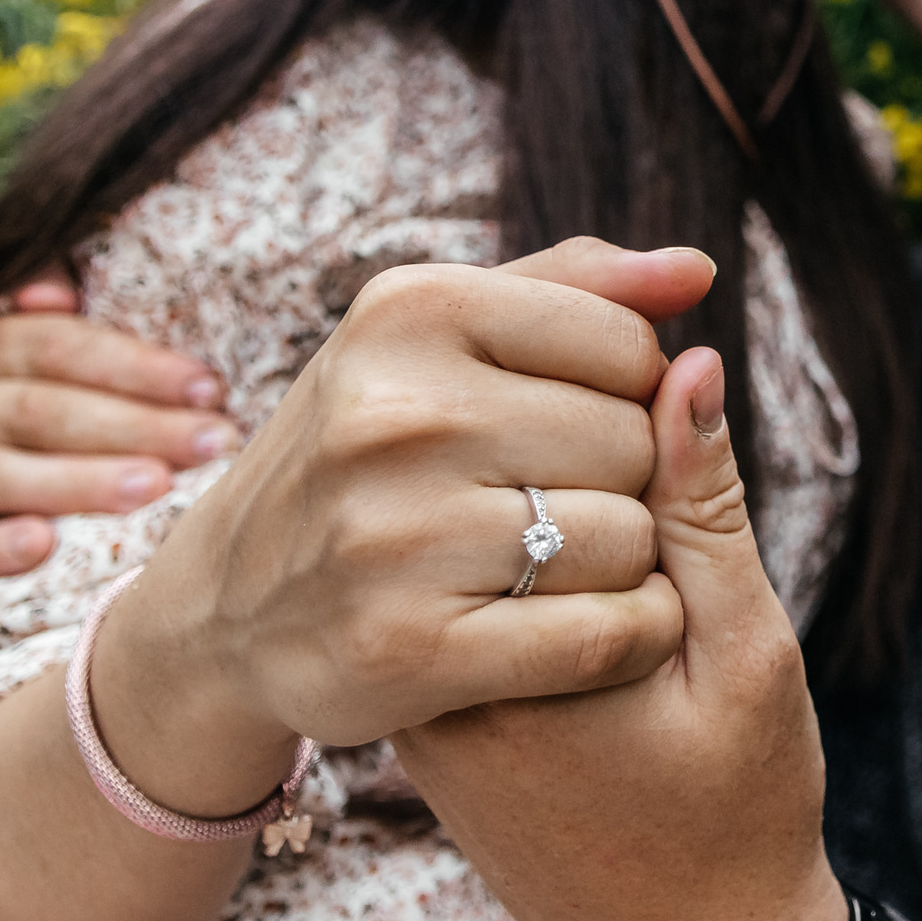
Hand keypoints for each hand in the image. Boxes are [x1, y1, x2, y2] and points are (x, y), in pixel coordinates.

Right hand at [0, 266, 239, 580]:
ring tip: (153, 488)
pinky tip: (41, 547)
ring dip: (79, 482)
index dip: (137, 366)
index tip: (210, 389)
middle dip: (135, 427)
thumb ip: (64, 300)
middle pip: (41, 410)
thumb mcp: (56, 348)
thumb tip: (54, 293)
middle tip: (210, 444)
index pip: (60, 346)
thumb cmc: (47, 405)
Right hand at [88, 241, 717, 823]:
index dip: (629, 394)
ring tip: (554, 564)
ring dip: (624, 565)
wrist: (224, 605)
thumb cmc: (367, 447)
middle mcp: (396, 414)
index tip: (570, 423)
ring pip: (627, 540)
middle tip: (552, 502)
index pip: (629, 346)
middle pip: (634, 443)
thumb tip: (697, 269)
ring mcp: (395, 536)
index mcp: (411, 312)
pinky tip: (594, 631)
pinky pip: (605, 636)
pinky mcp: (408, 651)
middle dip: (622, 480)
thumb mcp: (438, 337)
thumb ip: (577, 289)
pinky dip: (631, 637)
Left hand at [393, 344, 845, 920]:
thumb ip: (708, 511)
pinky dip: (547, 569)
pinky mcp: (433, 704)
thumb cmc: (739, 811)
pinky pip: (479, 585)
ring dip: (574, 511)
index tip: (696, 524)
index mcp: (517, 651)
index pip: (566, 454)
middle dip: (608, 473)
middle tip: (676, 580)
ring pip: (488, 526)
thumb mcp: (749, 654)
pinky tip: (605, 618)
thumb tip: (689, 362)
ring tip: (643, 599)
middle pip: (509, 479)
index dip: (655, 444)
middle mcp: (440, 669)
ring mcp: (425, 692)